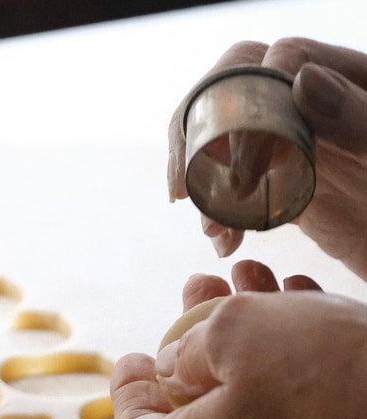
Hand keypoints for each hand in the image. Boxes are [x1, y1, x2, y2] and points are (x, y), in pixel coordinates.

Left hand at [110, 260, 366, 418]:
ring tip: (251, 278)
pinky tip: (300, 303)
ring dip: (248, 339)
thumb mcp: (234, 333)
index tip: (132, 358)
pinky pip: (297, 411)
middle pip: (198, 408)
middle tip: (199, 292)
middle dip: (198, 341)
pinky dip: (290, 361)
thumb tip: (173, 369)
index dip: (129, 395)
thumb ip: (187, 350)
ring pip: (252, 400)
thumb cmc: (322, 371)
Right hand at [168, 39, 366, 280]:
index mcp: (352, 81)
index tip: (239, 170)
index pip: (275, 61)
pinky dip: (222, 214)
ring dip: (204, 182)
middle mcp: (321, 107)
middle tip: (183, 189)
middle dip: (199, 136)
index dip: (242, 104)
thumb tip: (300, 77)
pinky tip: (224, 242)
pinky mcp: (295, 192)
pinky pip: (244, 189)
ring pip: (231, 144)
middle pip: (238, 94)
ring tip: (211, 229)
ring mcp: (305, 149)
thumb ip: (361, 117)